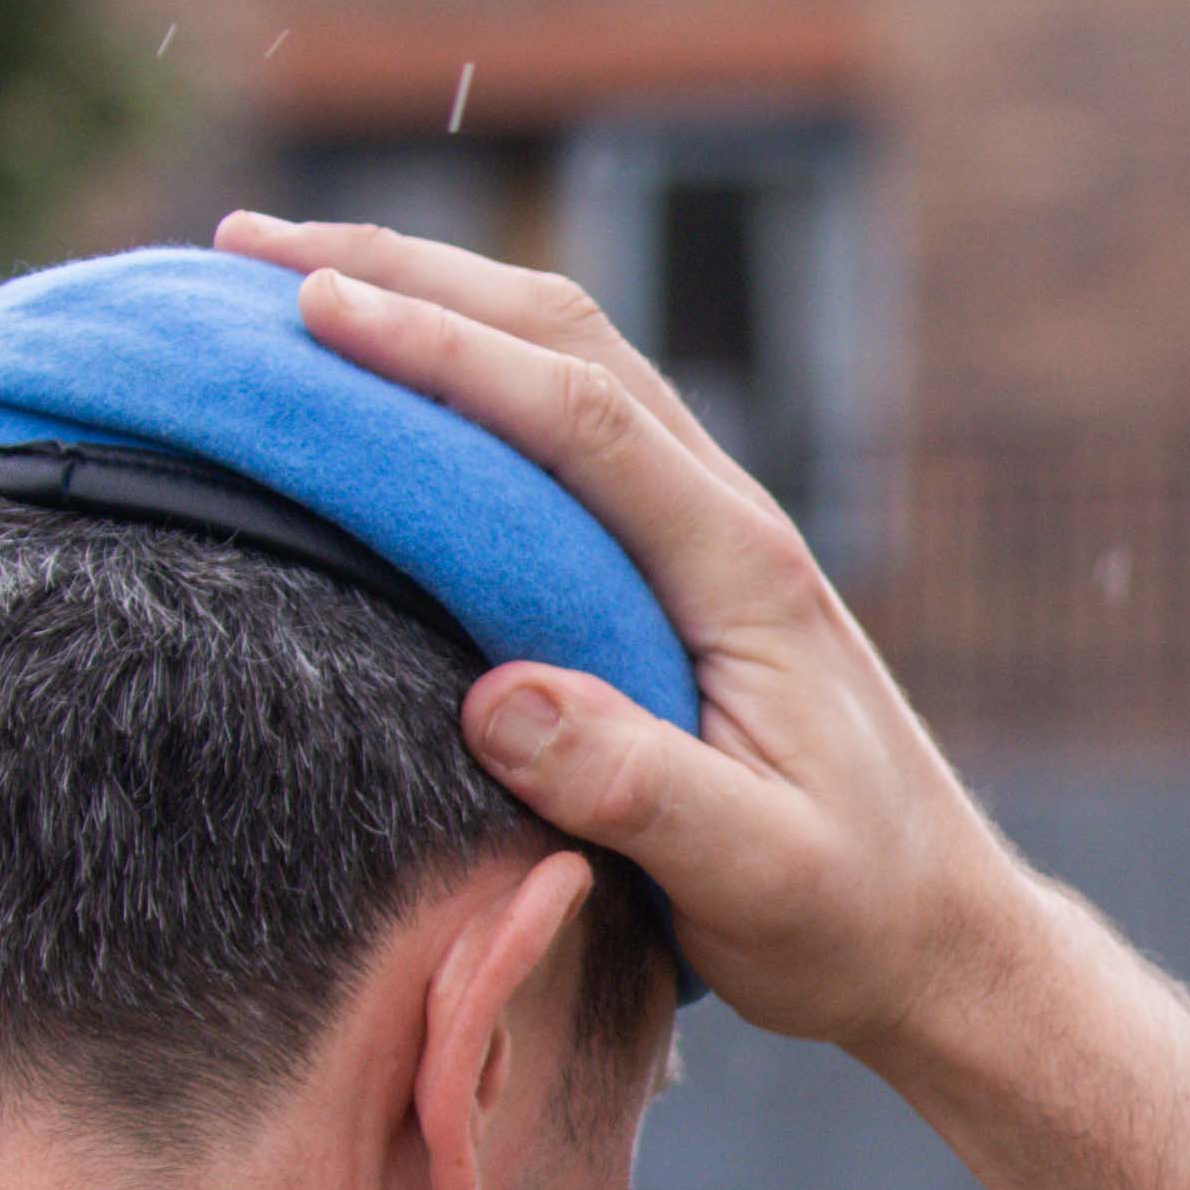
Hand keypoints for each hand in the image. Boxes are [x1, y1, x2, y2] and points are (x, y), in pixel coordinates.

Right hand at [220, 215, 1050, 1065]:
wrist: (943, 941)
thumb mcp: (756, 877)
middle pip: (563, 341)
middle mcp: (727, 521)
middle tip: (246, 248)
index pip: (579, 417)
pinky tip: (387, 390)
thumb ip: (639, 791)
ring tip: (287, 281)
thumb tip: (495, 702)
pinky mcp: (680, 572)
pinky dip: (467, 380)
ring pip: (565, 366)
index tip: (313, 307)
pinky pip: (566, 437)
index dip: (444, 350)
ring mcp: (705, 537)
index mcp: (741, 570)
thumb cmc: (853, 917)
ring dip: (433, 301)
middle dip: (408, 274)